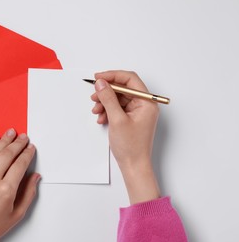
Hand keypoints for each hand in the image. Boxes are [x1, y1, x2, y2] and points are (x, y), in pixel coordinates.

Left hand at [0, 129, 40, 241]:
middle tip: (24, 136)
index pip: (20, 165)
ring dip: (3, 141)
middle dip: (17, 143)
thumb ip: (29, 193)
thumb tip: (35, 177)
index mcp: (6, 191)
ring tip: (10, 132)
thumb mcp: (17, 214)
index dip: (27, 154)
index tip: (31, 148)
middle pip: (7, 155)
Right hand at [91, 70, 159, 203]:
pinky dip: (107, 111)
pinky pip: (117, 108)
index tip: (98, 77)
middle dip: (107, 92)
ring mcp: (137, 112)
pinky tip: (101, 118)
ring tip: (96, 110)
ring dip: (105, 102)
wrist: (133, 166)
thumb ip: (108, 99)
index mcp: (147, 102)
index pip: (130, 80)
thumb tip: (101, 83)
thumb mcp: (117, 119)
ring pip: (118, 99)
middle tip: (94, 95)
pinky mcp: (131, 118)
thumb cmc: (131, 147)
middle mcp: (144, 105)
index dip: (113, 76)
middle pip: (123, 89)